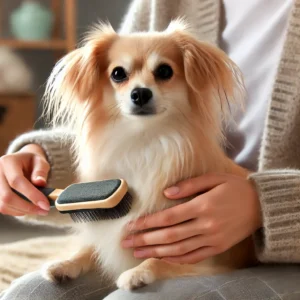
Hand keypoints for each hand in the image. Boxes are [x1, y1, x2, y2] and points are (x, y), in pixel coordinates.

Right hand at [0, 144, 50, 215]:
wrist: (22, 161)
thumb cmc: (33, 162)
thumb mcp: (40, 162)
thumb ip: (41, 171)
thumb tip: (40, 183)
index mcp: (8, 162)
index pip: (17, 181)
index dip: (32, 195)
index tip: (45, 204)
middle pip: (7, 196)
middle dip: (28, 207)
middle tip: (44, 211)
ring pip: (3, 205)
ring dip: (23, 211)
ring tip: (38, 209)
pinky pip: (2, 208)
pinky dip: (17, 211)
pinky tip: (28, 208)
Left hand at [122, 173, 261, 263]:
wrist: (261, 205)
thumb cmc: (235, 187)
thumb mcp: (213, 178)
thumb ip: (189, 185)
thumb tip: (166, 193)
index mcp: (203, 206)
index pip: (168, 217)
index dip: (148, 223)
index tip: (131, 226)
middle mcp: (206, 225)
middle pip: (170, 236)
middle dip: (146, 240)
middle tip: (127, 242)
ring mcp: (212, 239)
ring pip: (179, 249)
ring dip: (156, 252)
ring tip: (138, 253)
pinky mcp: (218, 247)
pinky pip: (194, 256)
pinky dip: (177, 258)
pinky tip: (162, 257)